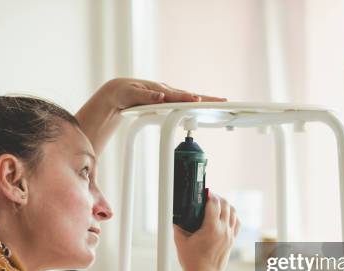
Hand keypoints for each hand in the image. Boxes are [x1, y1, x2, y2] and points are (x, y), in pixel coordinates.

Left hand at [103, 78, 226, 110]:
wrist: (119, 91)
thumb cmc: (124, 93)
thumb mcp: (132, 95)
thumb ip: (146, 96)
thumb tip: (161, 95)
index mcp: (160, 90)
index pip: (178, 96)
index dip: (189, 99)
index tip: (199, 101)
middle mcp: (167, 91)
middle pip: (190, 95)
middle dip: (207, 99)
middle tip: (223, 101)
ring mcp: (169, 95)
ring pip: (190, 98)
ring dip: (206, 100)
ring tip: (221, 103)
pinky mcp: (169, 100)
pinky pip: (185, 102)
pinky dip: (197, 103)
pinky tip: (205, 107)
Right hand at [173, 190, 240, 270]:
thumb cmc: (192, 262)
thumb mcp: (180, 241)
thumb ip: (177, 226)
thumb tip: (174, 215)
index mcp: (211, 228)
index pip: (214, 203)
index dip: (209, 195)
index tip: (204, 192)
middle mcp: (223, 230)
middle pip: (226, 205)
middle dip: (218, 197)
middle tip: (209, 196)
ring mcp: (230, 236)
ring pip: (233, 212)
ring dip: (226, 205)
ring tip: (217, 203)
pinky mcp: (232, 241)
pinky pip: (237, 223)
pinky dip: (232, 215)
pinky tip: (225, 215)